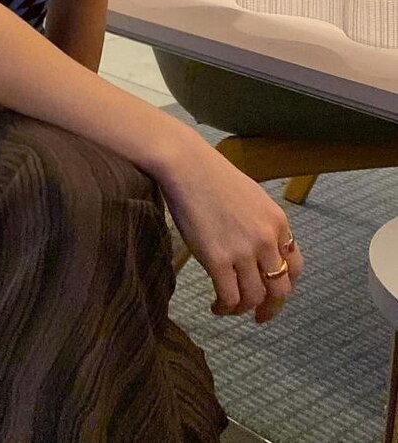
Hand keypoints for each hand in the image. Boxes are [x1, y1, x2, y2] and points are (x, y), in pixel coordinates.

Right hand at [157, 138, 303, 323]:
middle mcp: (266, 240)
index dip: (285, 285)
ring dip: (243, 308)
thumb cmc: (211, 175)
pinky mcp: (217, 259)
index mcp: (278, 223)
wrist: (185, 166)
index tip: (272, 294)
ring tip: (229, 308)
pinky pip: (229, 296)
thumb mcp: (251, 197)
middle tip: (258, 316)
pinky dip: (224, 307)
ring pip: (254, 297)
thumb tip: (257, 249)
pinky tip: (215, 306)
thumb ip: (260, 224)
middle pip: (279, 289)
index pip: (295, 267)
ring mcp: (242, 251)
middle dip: (270, 307)